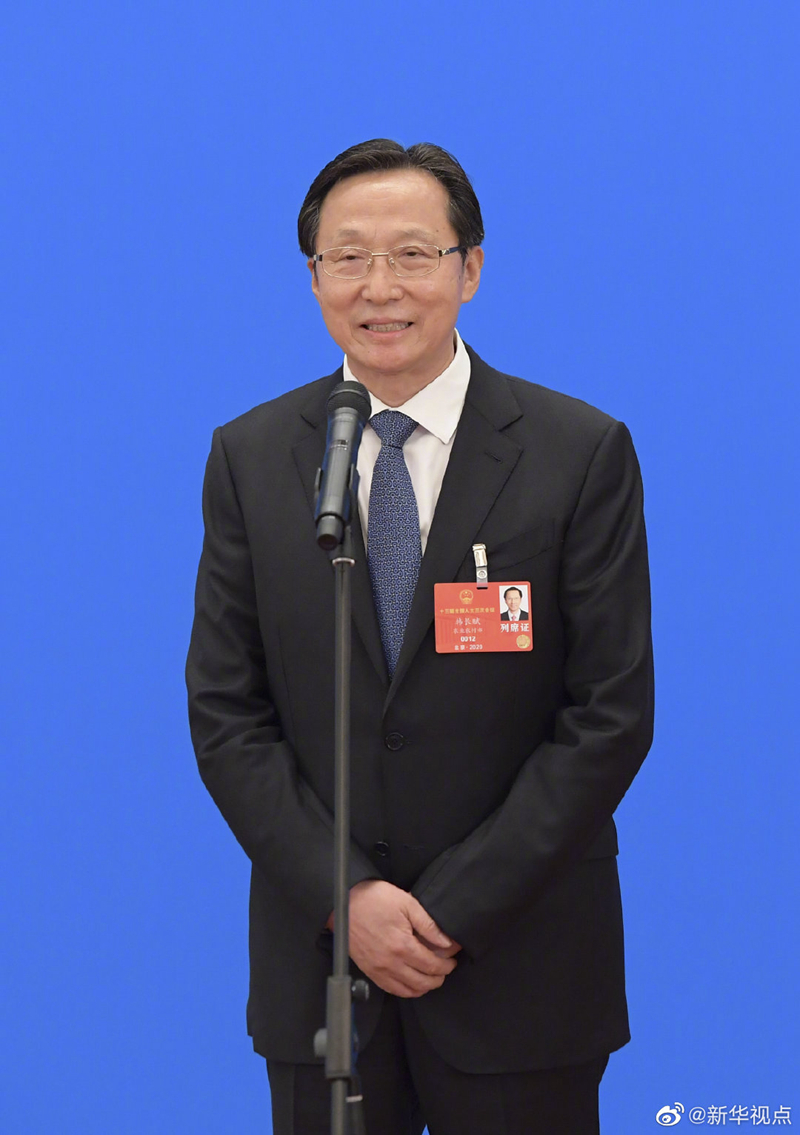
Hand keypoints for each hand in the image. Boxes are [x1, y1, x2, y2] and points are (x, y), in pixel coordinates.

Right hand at [326, 880, 459, 997]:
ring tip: (432, 976)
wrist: (344, 903)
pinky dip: (406, 991)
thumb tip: (447, 943)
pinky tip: (412, 983)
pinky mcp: (369, 971)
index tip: (453, 960)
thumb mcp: (406, 903)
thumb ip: (428, 925)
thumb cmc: (375, 899)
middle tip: (446, 968)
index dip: (446, 966)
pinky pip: (391, 990)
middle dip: (439, 978)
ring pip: (408, 990)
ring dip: (424, 987)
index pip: (432, 965)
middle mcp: (391, 963)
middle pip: (422, 982)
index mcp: (402, 946)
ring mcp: (378, 970)